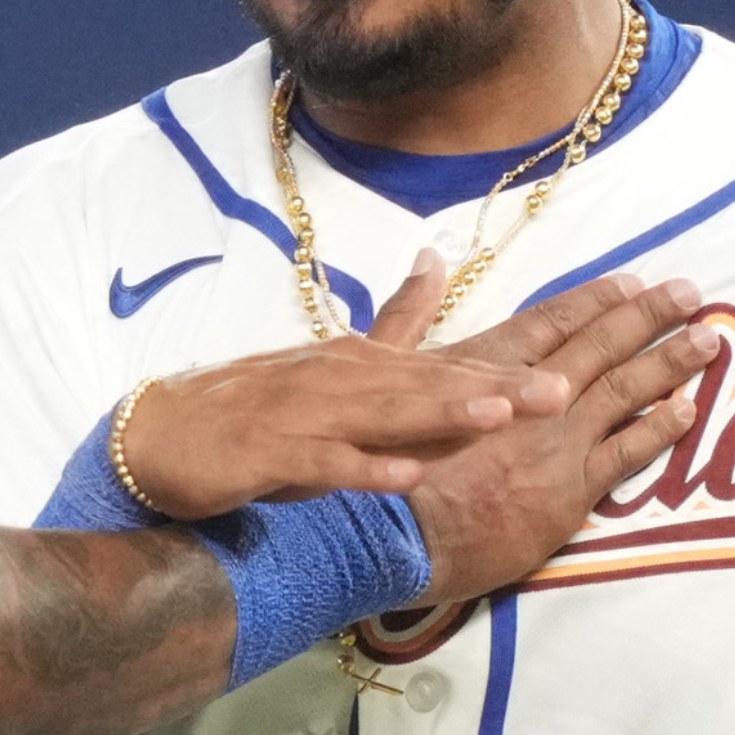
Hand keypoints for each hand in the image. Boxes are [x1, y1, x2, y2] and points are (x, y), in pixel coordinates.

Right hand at [106, 310, 571, 521]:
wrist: (159, 435)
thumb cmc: (254, 408)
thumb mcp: (332, 365)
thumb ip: (392, 321)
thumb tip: (438, 260)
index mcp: (359, 363)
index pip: (445, 367)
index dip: (509, 368)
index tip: (574, 369)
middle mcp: (338, 380)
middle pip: (427, 384)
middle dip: (495, 388)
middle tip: (561, 391)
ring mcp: (302, 415)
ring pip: (382, 415)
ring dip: (440, 414)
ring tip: (498, 417)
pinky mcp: (268, 454)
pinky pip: (323, 463)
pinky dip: (364, 468)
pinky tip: (405, 475)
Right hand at [381, 262, 723, 607]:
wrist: (389, 534)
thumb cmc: (380, 459)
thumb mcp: (382, 371)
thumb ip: (410, 313)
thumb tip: (431, 257)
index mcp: (484, 364)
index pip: (553, 320)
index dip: (596, 299)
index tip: (632, 282)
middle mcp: (529, 394)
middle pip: (600, 345)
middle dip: (648, 315)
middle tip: (689, 293)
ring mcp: (555, 442)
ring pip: (626, 391)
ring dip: (670, 361)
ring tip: (709, 339)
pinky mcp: (569, 491)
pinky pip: (628, 452)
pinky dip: (661, 428)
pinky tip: (688, 410)